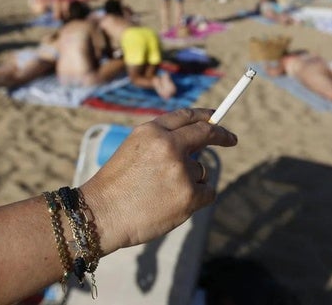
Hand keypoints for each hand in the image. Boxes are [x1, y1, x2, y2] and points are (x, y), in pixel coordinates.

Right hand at [80, 108, 237, 254]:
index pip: (186, 116)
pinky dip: (197, 199)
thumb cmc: (115, 187)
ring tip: (162, 194)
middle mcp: (168, 146)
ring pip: (202, 171)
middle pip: (206, 133)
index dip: (205, 116)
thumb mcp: (134, 150)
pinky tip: (172, 206)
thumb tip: (197, 143)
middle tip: (231, 139)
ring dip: (191, 181)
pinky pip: (207, 193)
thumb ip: (162, 142)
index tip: (216, 118)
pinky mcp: (189, 196)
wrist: (100, 215)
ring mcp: (181, 171)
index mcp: (151, 131)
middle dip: (222, 135)